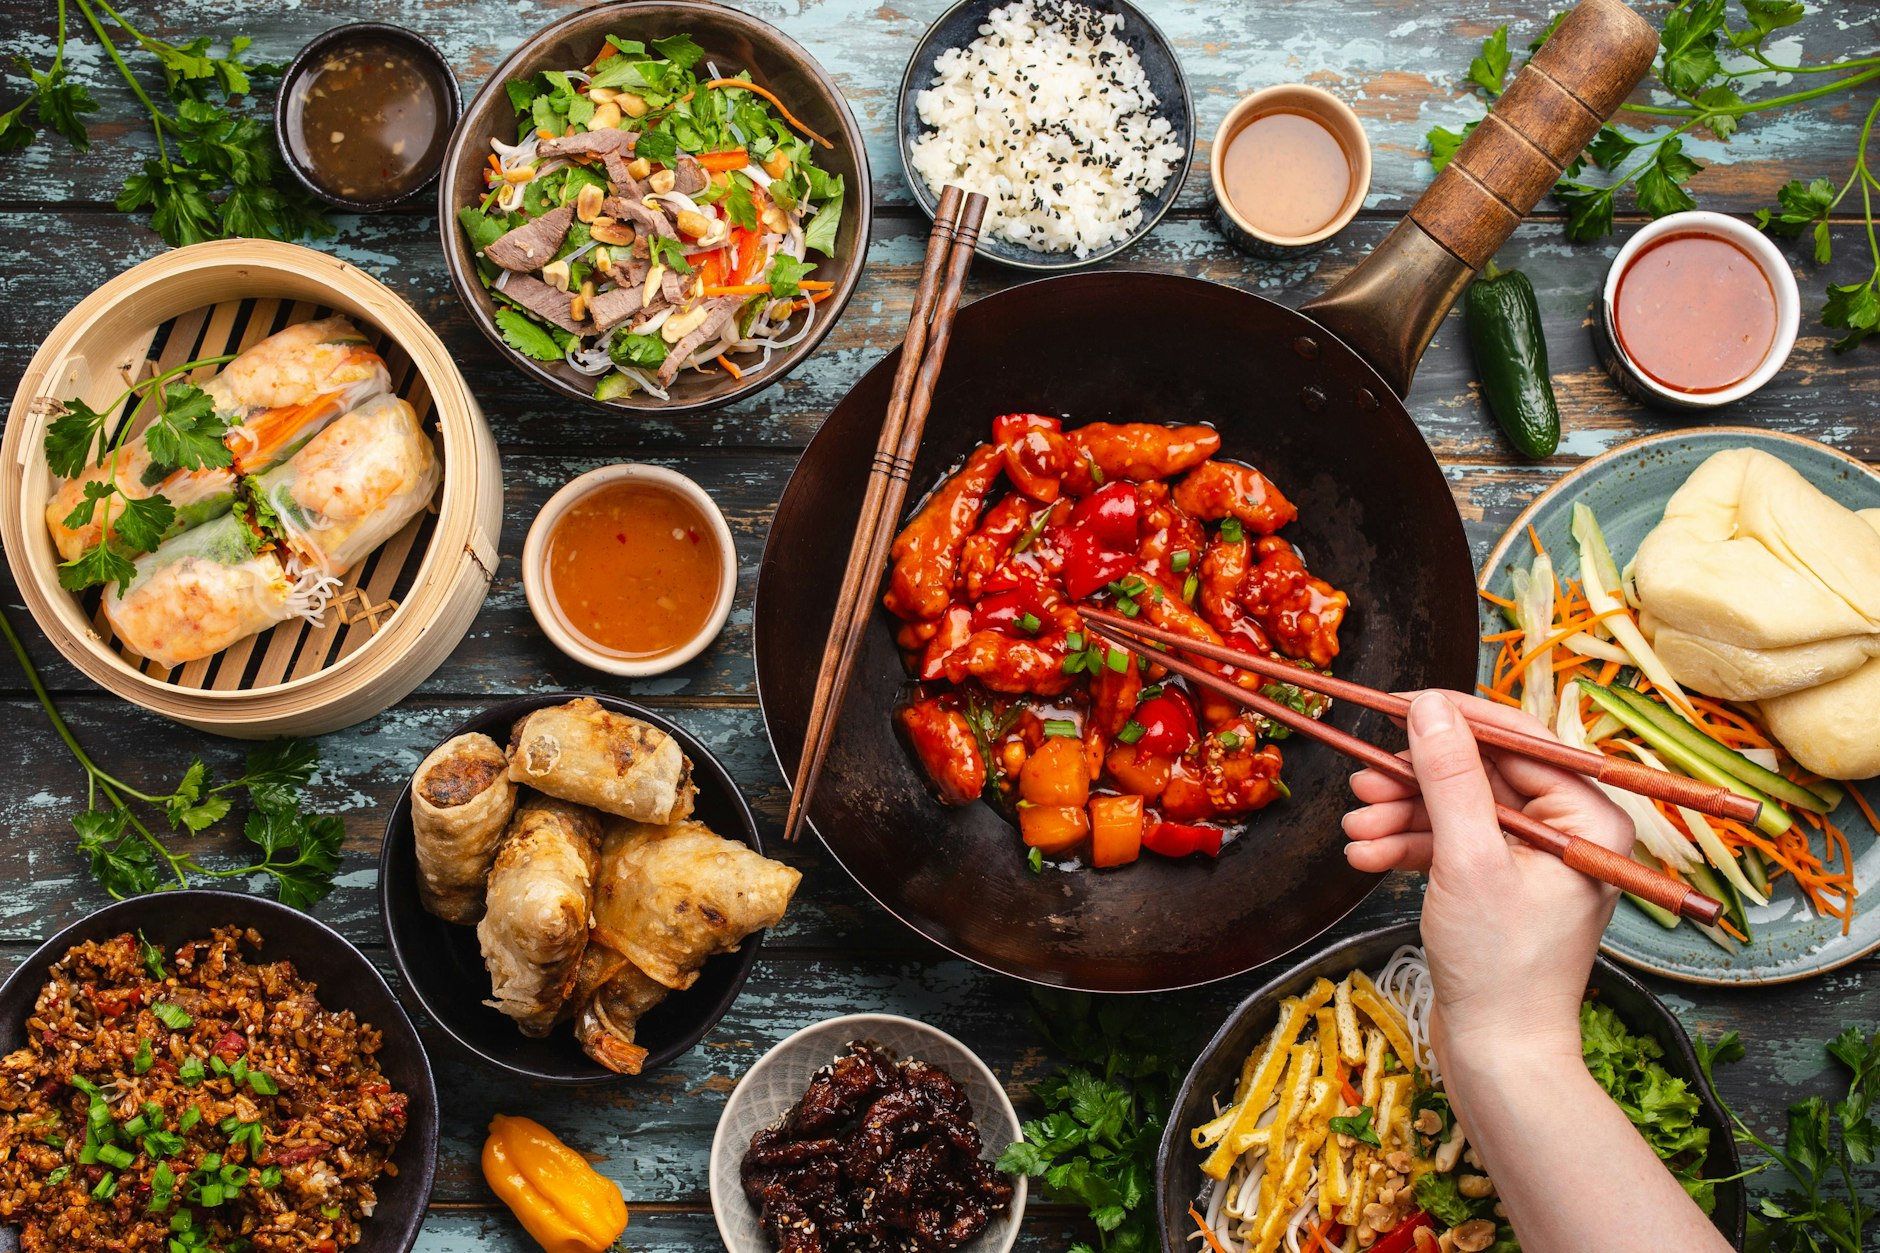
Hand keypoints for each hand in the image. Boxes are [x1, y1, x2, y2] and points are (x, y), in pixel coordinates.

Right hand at [1341, 691, 1633, 1072]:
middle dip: (1414, 781)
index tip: (1393, 706)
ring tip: (1355, 830)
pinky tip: (1368, 856)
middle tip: (1361, 780)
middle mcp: (1568, 832)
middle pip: (1479, 774)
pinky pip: (1450, 846)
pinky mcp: (1499, 886)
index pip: (1516, 739)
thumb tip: (1428, 707)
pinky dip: (1408, 848)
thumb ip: (1449, 778)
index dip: (1451, 719)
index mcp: (1588, 819)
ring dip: (1401, 817)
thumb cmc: (1501, 968)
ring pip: (1456, 810)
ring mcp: (1532, 861)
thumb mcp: (1468, 860)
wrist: (1499, 1057)